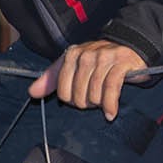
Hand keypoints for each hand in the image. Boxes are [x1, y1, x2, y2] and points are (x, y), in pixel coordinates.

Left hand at [27, 39, 146, 121]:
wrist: (130, 49)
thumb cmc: (98, 61)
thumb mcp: (72, 67)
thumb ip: (51, 80)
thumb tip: (32, 93)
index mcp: (72, 55)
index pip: (62, 88)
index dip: (70, 99)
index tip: (77, 101)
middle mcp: (86, 54)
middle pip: (78, 92)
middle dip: (85, 103)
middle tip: (92, 103)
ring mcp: (105, 58)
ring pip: (94, 92)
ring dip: (98, 104)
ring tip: (102, 105)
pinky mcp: (121, 64)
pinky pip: (111, 89)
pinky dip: (110, 105)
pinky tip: (110, 113)